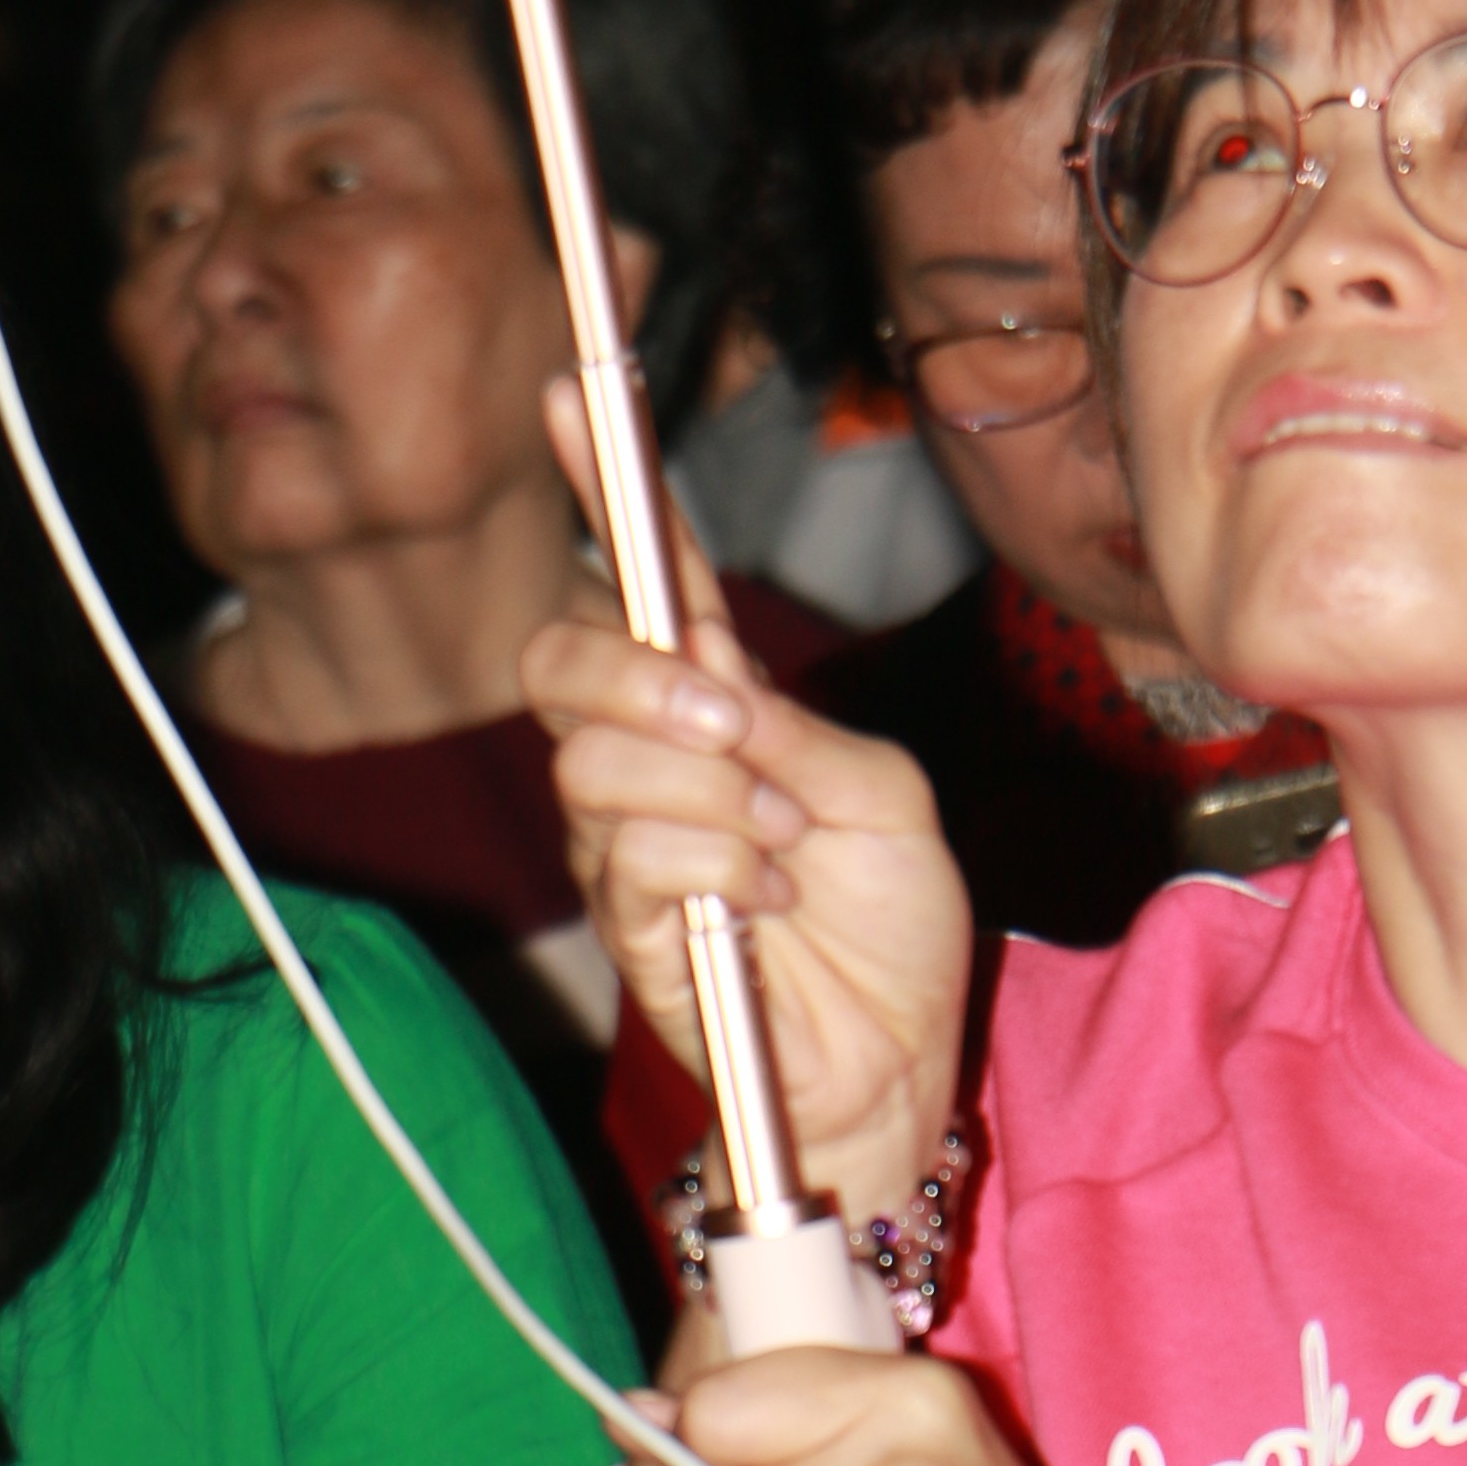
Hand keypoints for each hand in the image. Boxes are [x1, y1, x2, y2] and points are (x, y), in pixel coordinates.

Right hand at [526, 411, 970, 1221]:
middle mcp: (656, 761)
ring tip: (783, 849)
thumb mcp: (881, 795)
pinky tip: (766, 903)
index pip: (651, 584)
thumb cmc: (895, 928)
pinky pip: (630, 854)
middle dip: (638, 676)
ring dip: (705, 794)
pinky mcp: (628, 925)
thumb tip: (700, 654)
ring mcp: (629, 843)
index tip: (572, 397)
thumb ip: (791, 726)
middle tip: (730, 721)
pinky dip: (714, 863)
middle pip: (566, 663)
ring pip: (593, 763)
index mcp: (724, 706)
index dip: (608, 490)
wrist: (899, 1068)